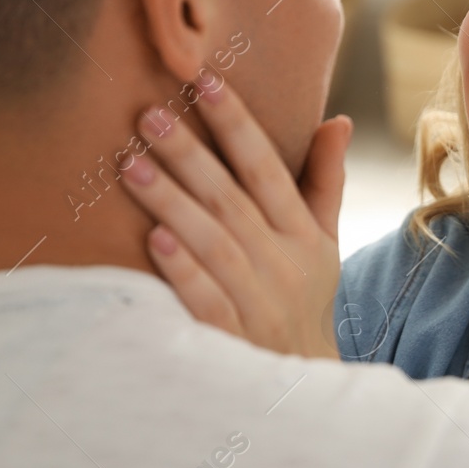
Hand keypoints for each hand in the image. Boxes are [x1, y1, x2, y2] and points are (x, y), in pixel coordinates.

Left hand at [120, 80, 351, 359]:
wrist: (301, 386)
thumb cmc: (303, 299)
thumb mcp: (323, 241)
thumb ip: (324, 181)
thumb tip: (337, 120)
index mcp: (302, 234)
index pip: (268, 168)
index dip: (237, 124)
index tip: (204, 81)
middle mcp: (282, 263)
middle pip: (232, 200)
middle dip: (190, 154)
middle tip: (148, 114)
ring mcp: (258, 301)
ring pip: (214, 244)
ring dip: (173, 203)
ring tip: (131, 164)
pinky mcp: (232, 338)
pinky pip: (207, 300)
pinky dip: (183, 272)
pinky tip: (153, 241)